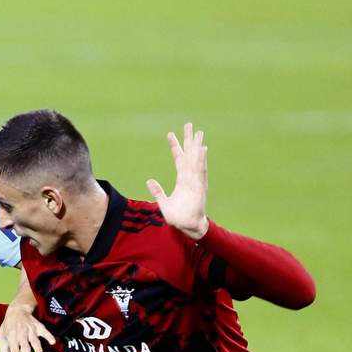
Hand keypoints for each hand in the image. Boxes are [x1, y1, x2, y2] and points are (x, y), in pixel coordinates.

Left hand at [0, 303, 58, 351]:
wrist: (16, 311)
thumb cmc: (8, 330)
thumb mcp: (3, 343)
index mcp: (11, 338)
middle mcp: (20, 334)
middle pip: (24, 347)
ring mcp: (30, 330)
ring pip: (34, 340)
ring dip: (38, 349)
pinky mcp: (38, 327)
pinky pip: (44, 331)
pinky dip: (49, 336)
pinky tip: (53, 342)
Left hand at [146, 123, 208, 239]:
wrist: (187, 226)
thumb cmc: (178, 216)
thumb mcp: (164, 202)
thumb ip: (158, 191)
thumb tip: (149, 181)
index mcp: (183, 179)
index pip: (179, 159)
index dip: (175, 146)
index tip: (170, 134)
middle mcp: (190, 177)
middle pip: (190, 154)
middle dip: (189, 140)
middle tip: (189, 125)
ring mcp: (196, 181)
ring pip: (197, 159)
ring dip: (197, 146)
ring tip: (198, 133)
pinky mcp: (201, 186)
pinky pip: (201, 171)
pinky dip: (201, 160)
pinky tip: (202, 149)